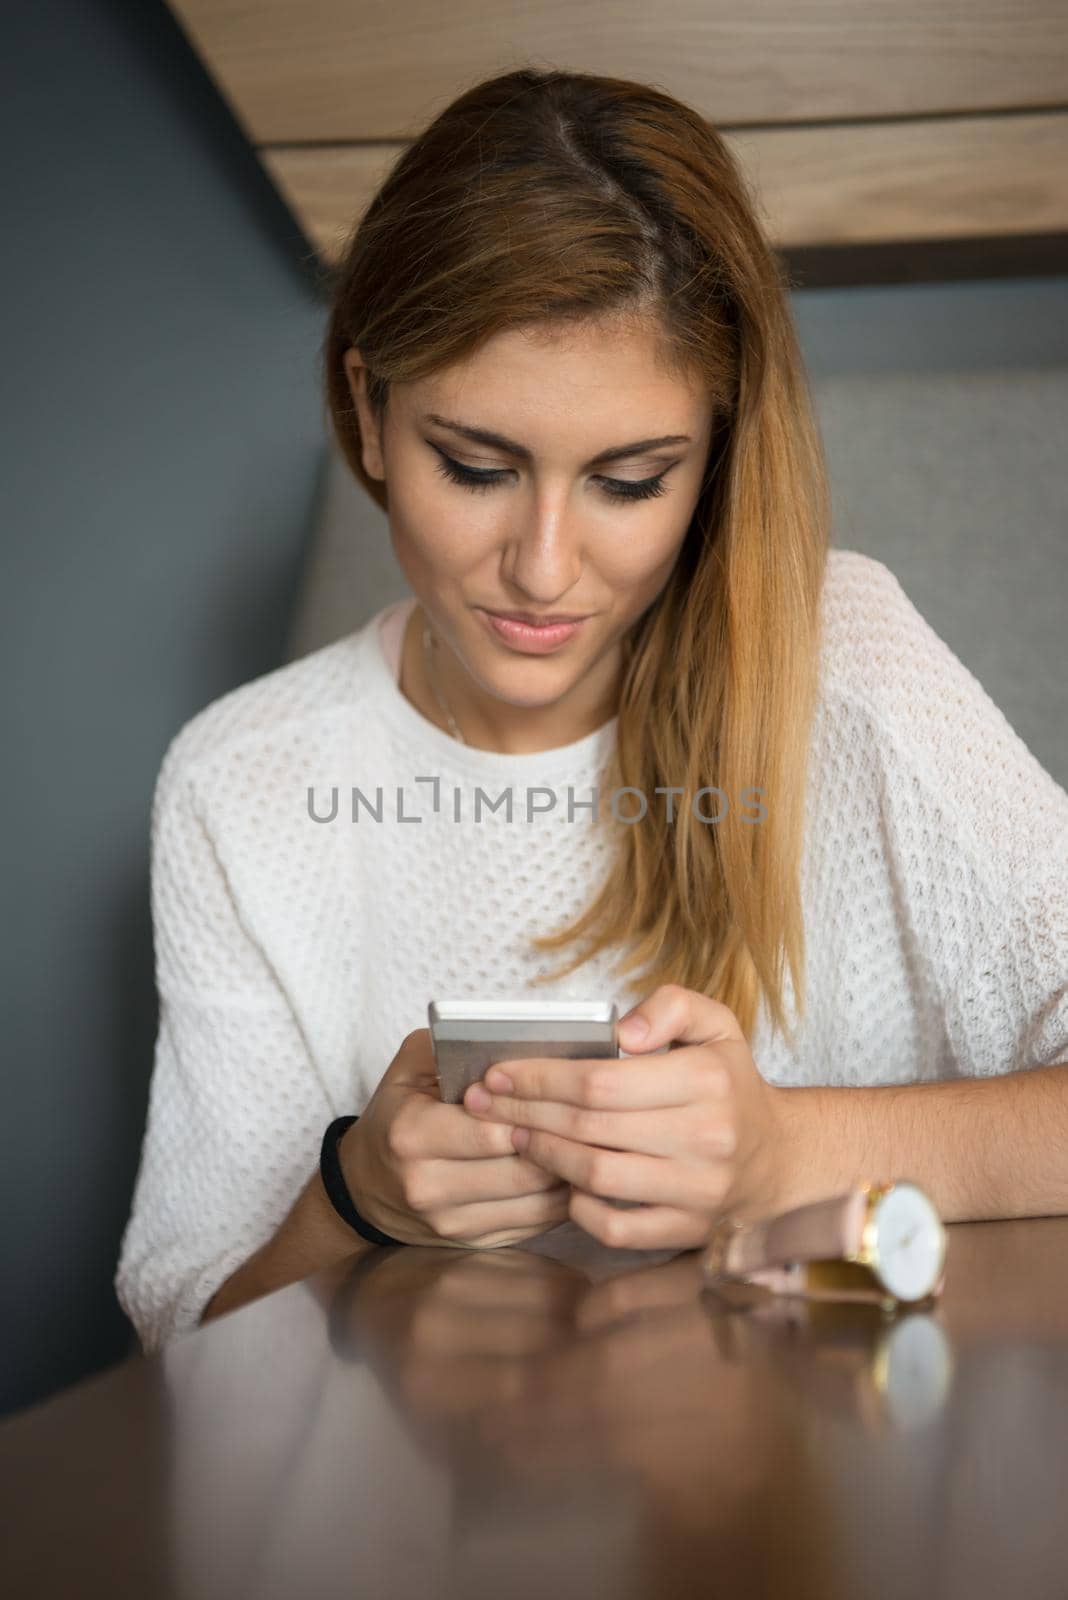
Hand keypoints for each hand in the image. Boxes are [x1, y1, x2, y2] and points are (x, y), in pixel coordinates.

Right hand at [340, 1028, 570, 1247]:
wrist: (365, 1187)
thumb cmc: (395, 1117)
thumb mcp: (408, 1070)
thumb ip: (449, 1048)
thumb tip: (505, 1042)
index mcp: (411, 1136)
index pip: (491, 1130)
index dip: (531, 1111)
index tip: (560, 1095)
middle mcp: (429, 1186)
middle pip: (521, 1169)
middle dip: (560, 1143)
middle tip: (590, 1120)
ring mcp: (453, 1223)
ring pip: (536, 1200)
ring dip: (569, 1172)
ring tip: (589, 1144)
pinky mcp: (475, 1243)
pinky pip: (536, 1223)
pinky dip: (562, 1198)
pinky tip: (574, 1170)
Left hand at [462, 983, 796, 1248]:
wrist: (779, 1159)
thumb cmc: (730, 1085)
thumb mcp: (715, 1026)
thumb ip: (671, 1006)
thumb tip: (622, 1031)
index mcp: (707, 1079)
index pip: (602, 1080)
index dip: (541, 1077)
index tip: (499, 1073)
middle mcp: (706, 1137)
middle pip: (590, 1126)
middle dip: (526, 1113)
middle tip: (485, 1104)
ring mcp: (697, 1190)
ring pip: (597, 1176)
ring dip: (544, 1155)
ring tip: (515, 1135)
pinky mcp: (688, 1231)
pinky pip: (617, 1228)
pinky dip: (579, 1209)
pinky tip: (561, 1183)